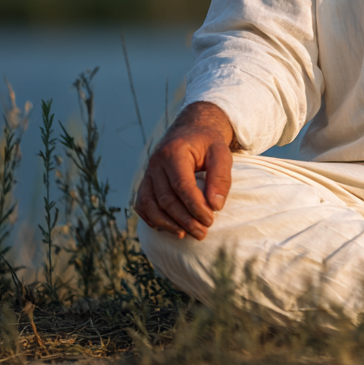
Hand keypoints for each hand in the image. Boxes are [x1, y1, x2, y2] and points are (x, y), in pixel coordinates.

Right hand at [134, 101, 235, 240]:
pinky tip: (166, 228)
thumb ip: (221, 177)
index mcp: (174, 151)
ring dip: (167, 224)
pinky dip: (151, 218)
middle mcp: (156, 162)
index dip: (195, 206)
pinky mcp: (145, 180)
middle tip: (202, 233)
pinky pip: (142, 203)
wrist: (192, 130)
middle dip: (184, 220)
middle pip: (166, 198)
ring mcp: (148, 172)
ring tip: (185, 235)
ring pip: (150, 204)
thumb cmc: (208, 142)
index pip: (182, 186)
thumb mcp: (221, 152)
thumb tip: (215, 206)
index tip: (210, 220)